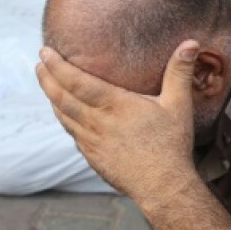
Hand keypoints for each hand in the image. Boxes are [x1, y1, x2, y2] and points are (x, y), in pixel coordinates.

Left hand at [35, 40, 199, 204]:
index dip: (57, 66)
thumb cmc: (171, 145)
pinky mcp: (92, 156)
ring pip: (63, 115)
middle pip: (62, 97)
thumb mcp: (178, 105)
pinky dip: (62, 118)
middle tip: (39, 62)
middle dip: (47, 77)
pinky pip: (71, 132)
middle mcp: (97, 122)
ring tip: (45, 81)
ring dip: (51, 96)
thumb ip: (179, 72)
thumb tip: (192, 42)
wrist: (162, 187)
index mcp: (114, 105)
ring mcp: (91, 141)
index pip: (77, 81)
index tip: (44, 52)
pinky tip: (62, 112)